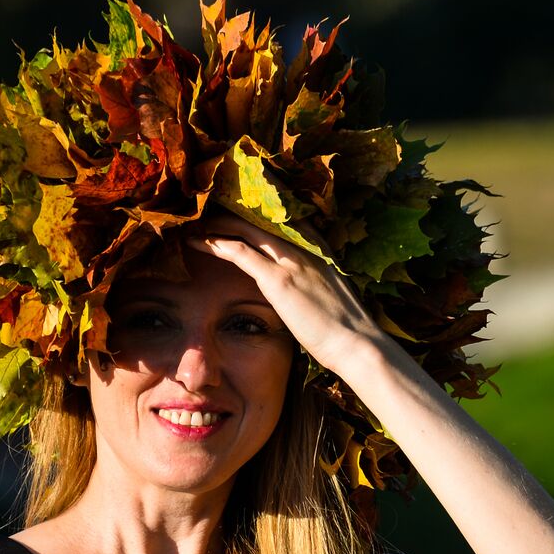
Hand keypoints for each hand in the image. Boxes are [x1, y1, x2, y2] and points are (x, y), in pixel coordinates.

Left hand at [185, 211, 391, 374]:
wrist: (357, 344)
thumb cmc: (346, 328)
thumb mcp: (330, 291)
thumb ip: (313, 279)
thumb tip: (299, 285)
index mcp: (319, 246)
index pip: (282, 215)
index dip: (255, 210)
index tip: (234, 208)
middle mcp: (305, 245)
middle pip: (259, 215)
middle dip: (231, 210)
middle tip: (208, 210)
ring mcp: (291, 259)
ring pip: (244, 227)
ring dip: (216, 223)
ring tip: (196, 223)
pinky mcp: (277, 279)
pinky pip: (238, 251)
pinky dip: (214, 243)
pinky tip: (196, 241)